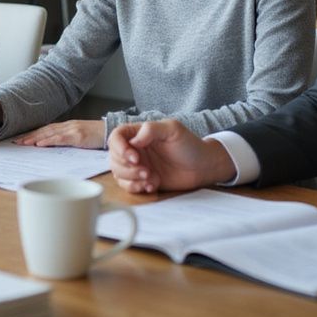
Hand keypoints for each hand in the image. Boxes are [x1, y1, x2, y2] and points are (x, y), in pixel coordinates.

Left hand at [14, 120, 104, 148]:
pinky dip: (49, 141)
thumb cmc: (97, 136)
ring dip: (35, 138)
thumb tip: (53, 146)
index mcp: (67, 126)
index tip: (21, 138)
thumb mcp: (79, 137)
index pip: (46, 129)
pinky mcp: (78, 135)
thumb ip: (67, 139)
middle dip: (29, 136)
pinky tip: (39, 144)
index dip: (33, 133)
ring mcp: (72, 129)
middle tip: (16, 142)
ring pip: (49, 133)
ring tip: (23, 143)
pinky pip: (60, 138)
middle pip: (44, 130)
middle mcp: (67, 126)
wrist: (113, 132)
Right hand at [107, 120, 235, 194]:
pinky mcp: (142, 180)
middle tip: (145, 171)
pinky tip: (151, 185)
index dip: (119, 148)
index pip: (116, 137)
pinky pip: (128, 186)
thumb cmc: (190, 145)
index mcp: (138, 133)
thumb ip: (151, 129)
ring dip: (131, 178)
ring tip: (150, 178)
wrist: (203, 167)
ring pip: (118, 173)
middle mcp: (134, 149)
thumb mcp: (172, 129)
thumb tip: (133, 140)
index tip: (133, 157)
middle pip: (113, 158)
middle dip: (127, 167)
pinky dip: (136, 187)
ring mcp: (137, 166)